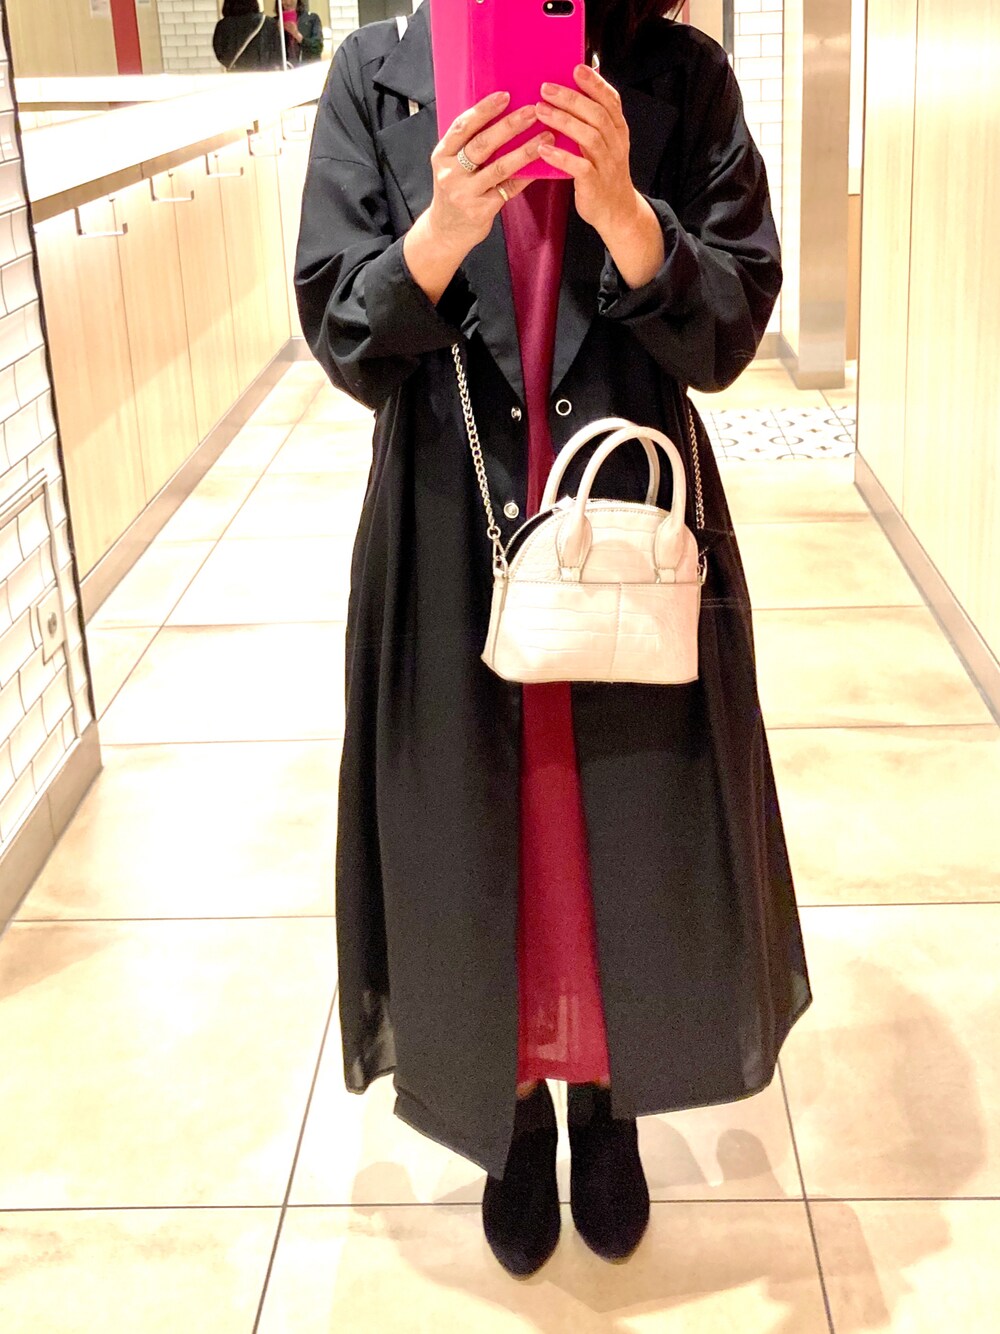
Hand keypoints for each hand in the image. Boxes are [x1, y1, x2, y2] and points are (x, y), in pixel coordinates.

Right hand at [425, 92, 554, 259]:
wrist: (444, 232)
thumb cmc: (454, 192)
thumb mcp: (451, 166)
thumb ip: (467, 145)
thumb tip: (499, 114)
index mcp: (442, 155)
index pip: (462, 127)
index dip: (483, 110)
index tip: (505, 95)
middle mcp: (450, 173)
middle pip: (482, 144)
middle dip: (509, 125)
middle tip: (532, 111)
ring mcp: (466, 194)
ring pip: (499, 168)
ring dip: (525, 150)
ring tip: (545, 136)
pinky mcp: (481, 210)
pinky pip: (508, 189)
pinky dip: (526, 175)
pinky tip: (541, 165)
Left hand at [535, 64, 664, 286]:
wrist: (616, 212)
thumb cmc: (603, 174)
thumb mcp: (604, 145)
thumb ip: (591, 122)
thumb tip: (570, 93)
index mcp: (618, 131)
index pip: (611, 101)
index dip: (595, 83)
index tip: (576, 68)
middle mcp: (615, 145)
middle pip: (597, 114)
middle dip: (571, 98)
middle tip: (546, 88)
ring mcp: (607, 165)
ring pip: (589, 137)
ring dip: (563, 121)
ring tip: (540, 111)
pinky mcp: (595, 184)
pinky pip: (580, 167)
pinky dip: (561, 156)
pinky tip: (543, 147)